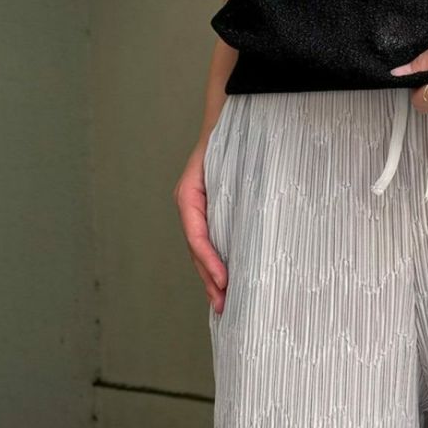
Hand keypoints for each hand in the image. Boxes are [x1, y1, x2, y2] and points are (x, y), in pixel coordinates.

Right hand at [174, 132, 226, 312]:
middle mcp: (190, 207)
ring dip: (213, 279)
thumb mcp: (226, 163)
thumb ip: (226, 193)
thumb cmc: (231, 139)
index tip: (224, 282)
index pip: (197, 236)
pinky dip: (218, 266)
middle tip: (223, 305)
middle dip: (210, 280)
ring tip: (224, 303)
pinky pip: (212, 245)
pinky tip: (226, 283)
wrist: (232, 121)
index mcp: (189, 196)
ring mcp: (199, 213)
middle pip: (197, 251)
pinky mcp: (213, 216)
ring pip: (203, 253)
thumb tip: (238, 227)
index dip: (209, 261)